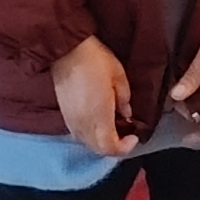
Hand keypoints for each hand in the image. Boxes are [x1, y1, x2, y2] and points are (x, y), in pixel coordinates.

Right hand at [52, 35, 138, 156]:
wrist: (67, 50)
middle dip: (114, 147)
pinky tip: (98, 123)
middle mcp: (83, 123)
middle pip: (98, 149)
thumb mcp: (119, 77)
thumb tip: (127, 114)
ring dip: (101, 142)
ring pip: (87, 143)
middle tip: (126, 135)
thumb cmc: (96, 60)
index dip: (124, 148)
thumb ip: (125, 100)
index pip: (109, 147)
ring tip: (113, 129)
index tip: (134, 137)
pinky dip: (90, 135)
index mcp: (98, 116)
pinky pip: (78, 134)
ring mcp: (71, 120)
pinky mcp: (64, 114)